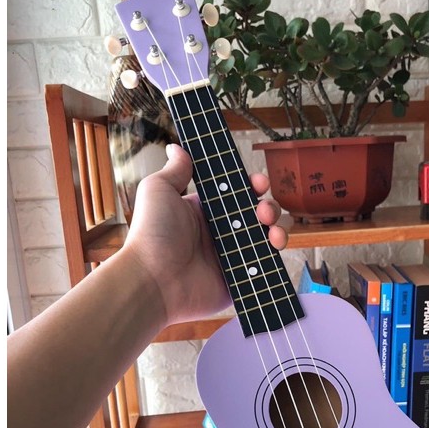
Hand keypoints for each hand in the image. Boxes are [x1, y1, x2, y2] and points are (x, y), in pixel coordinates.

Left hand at [123, 144, 287, 324]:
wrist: (153, 281)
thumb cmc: (152, 235)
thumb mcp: (159, 191)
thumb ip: (176, 170)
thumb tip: (177, 146)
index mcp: (205, 211)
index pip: (236, 194)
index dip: (251, 186)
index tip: (258, 183)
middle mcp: (220, 233)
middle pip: (256, 215)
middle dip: (268, 207)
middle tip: (263, 210)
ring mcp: (231, 257)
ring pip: (265, 239)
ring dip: (276, 228)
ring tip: (270, 228)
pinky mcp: (238, 279)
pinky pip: (263, 266)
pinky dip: (273, 255)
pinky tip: (273, 245)